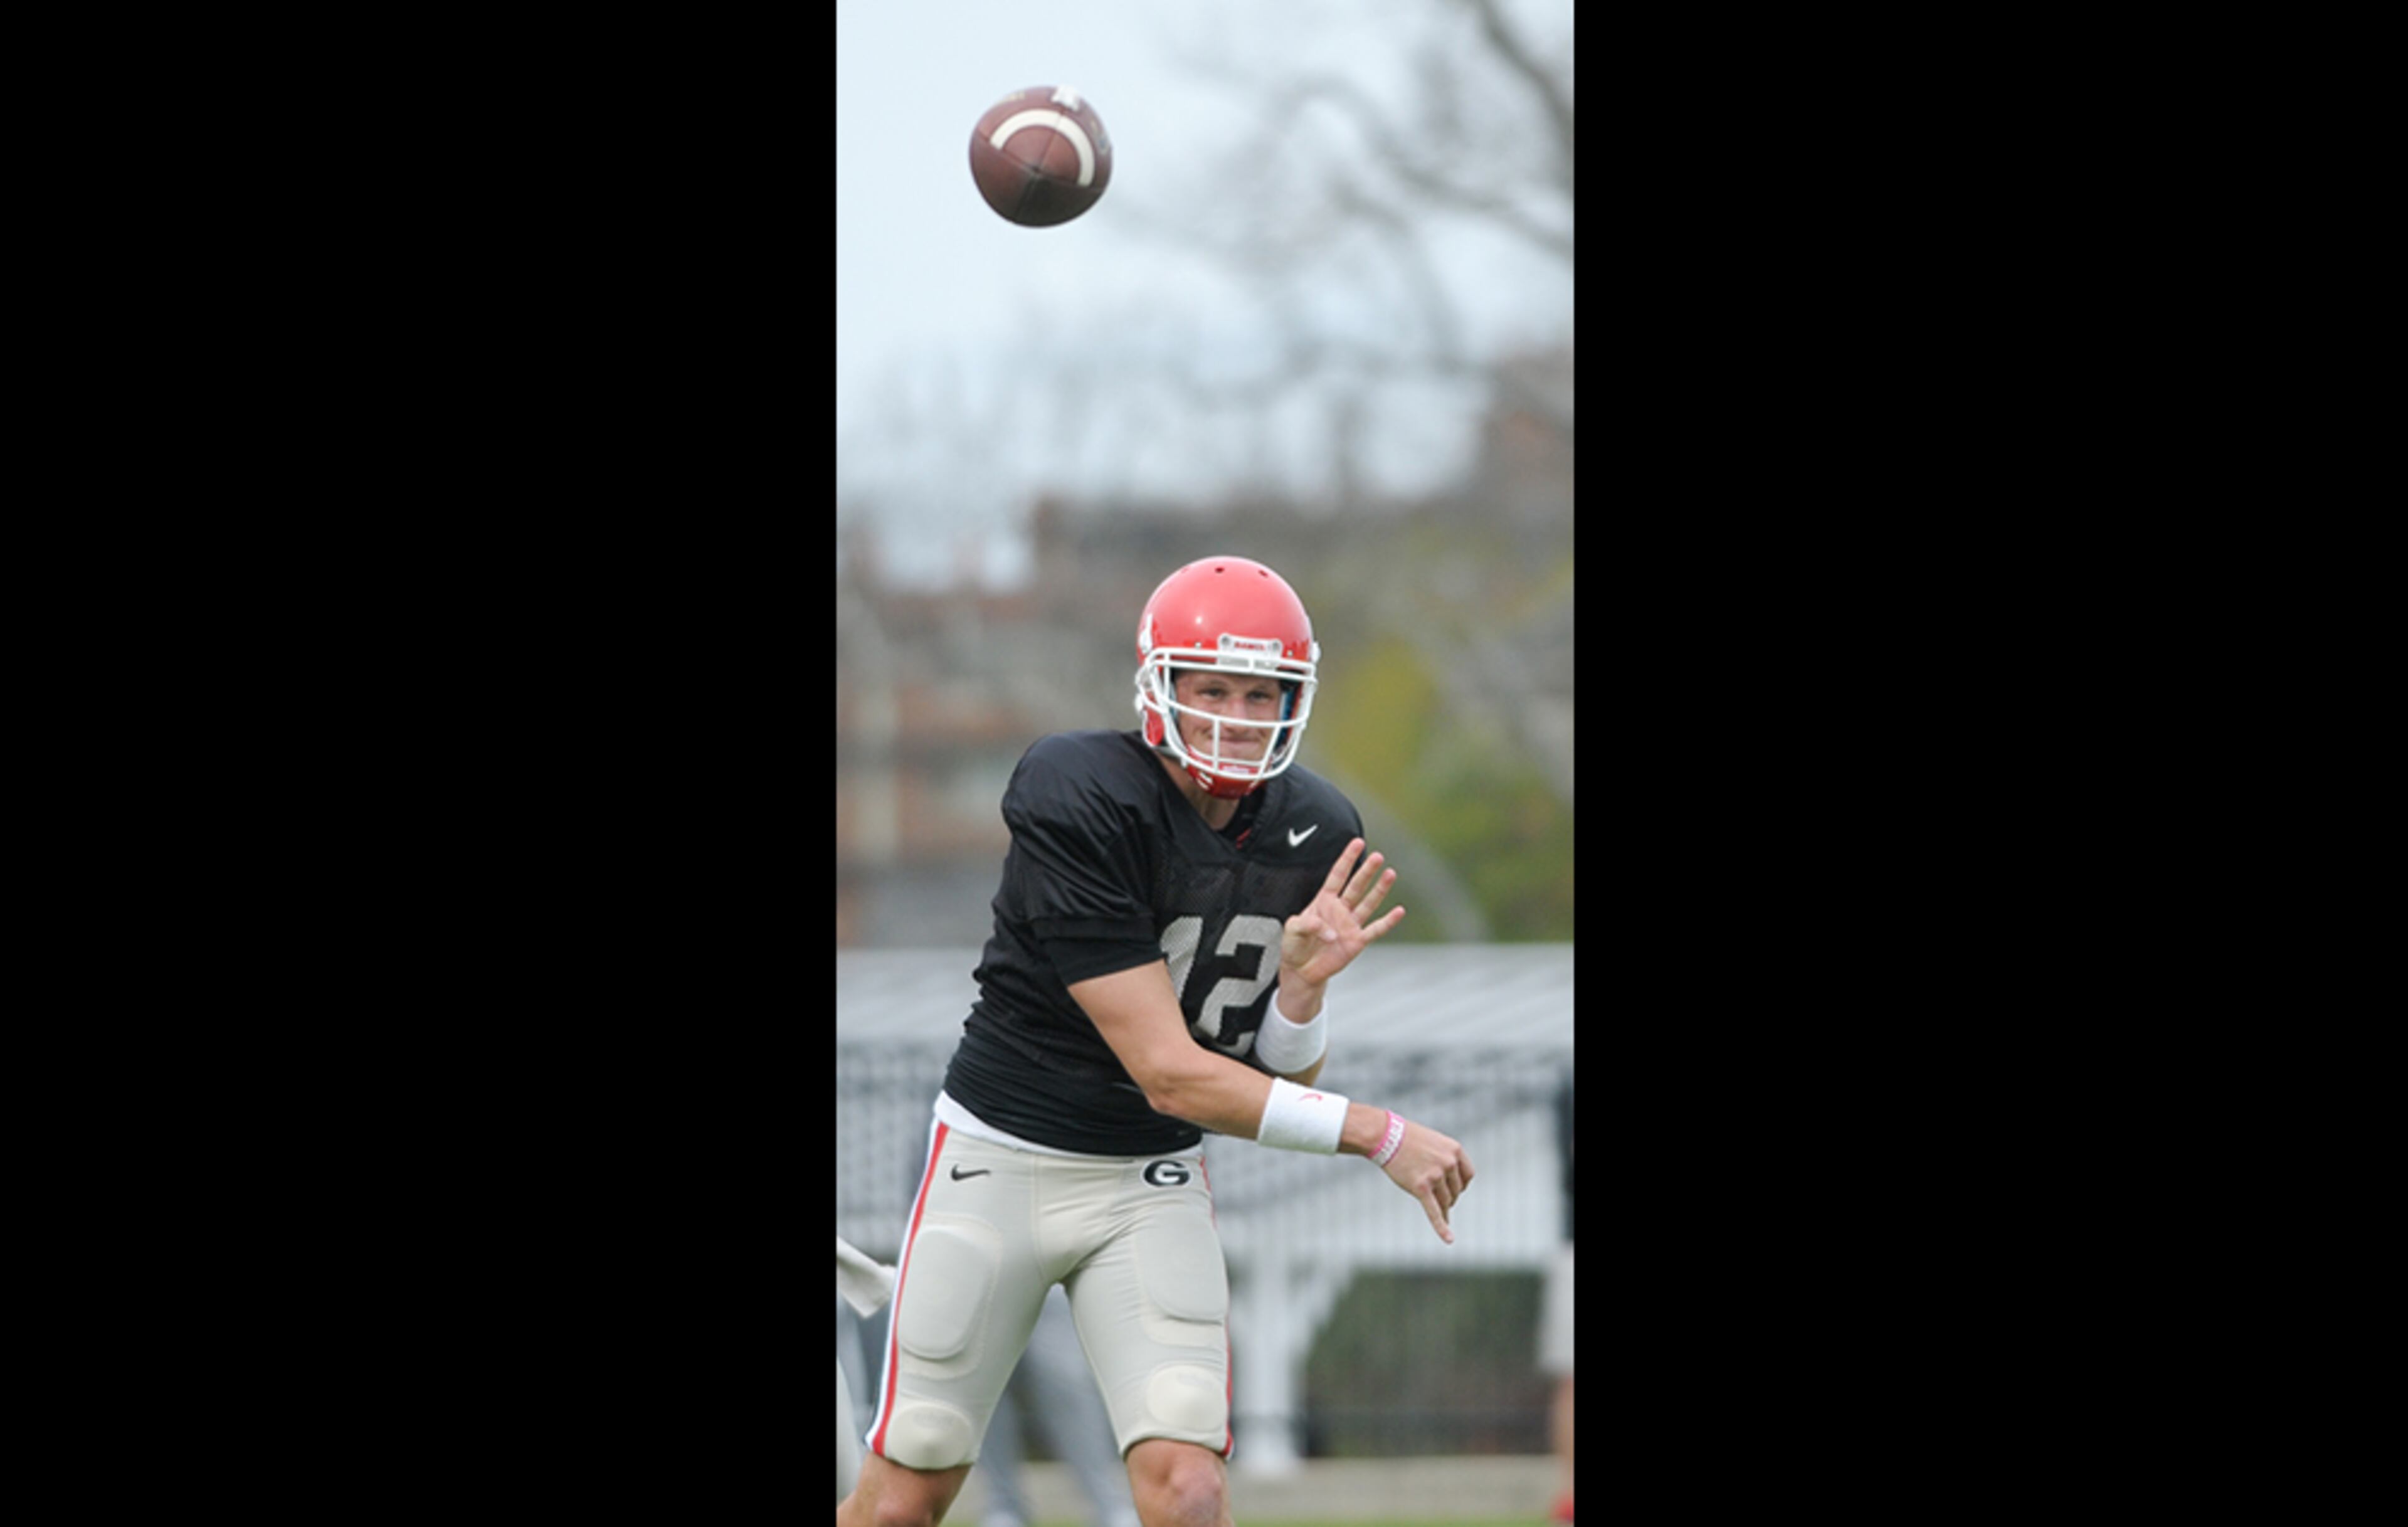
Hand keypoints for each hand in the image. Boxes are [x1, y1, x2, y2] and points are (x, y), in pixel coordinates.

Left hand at [1280, 838, 1404, 993]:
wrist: (1301, 971)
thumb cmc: (1295, 946)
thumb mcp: (1292, 929)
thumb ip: (1307, 924)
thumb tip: (1330, 931)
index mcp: (1324, 900)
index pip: (1338, 875)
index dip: (1347, 859)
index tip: (1357, 842)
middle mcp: (1340, 909)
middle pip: (1356, 885)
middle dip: (1366, 870)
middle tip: (1377, 856)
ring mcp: (1350, 924)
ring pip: (1368, 903)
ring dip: (1380, 889)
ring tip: (1390, 874)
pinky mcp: (1357, 941)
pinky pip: (1375, 930)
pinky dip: (1388, 922)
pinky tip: (1399, 911)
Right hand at [1379, 1117, 1474, 1244]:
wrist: (1386, 1136)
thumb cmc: (1409, 1139)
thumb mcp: (1435, 1143)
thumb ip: (1447, 1160)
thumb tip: (1454, 1187)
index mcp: (1455, 1150)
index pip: (1468, 1176)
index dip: (1461, 1185)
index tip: (1453, 1188)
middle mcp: (1448, 1163)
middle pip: (1456, 1191)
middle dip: (1448, 1196)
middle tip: (1433, 1192)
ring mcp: (1435, 1176)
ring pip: (1445, 1202)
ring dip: (1442, 1207)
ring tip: (1431, 1203)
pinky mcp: (1421, 1188)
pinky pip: (1434, 1212)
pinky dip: (1442, 1227)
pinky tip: (1449, 1239)